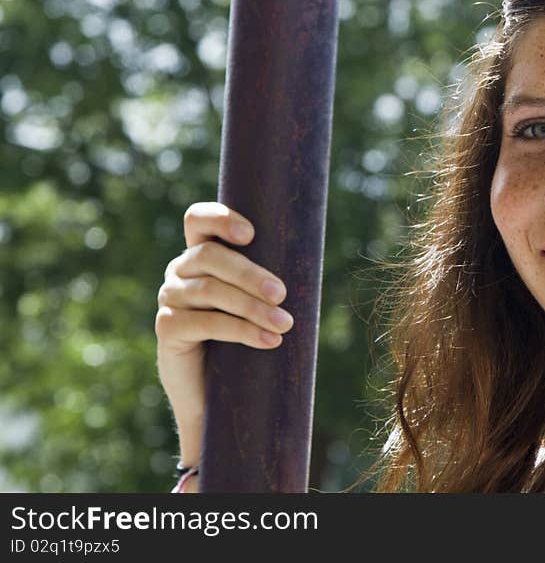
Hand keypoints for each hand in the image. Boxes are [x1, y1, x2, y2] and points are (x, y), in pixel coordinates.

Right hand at [155, 202, 292, 468]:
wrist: (221, 393)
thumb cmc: (248, 338)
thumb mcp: (259, 301)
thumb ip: (269, 280)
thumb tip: (309, 262)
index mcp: (202, 254)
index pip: (197, 220)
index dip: (220, 219)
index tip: (251, 234)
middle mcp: (180, 270)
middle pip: (210, 256)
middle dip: (250, 274)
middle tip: (282, 294)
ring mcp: (170, 298)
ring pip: (211, 290)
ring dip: (253, 307)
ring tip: (284, 324)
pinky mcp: (167, 328)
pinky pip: (205, 323)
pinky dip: (241, 331)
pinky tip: (268, 340)